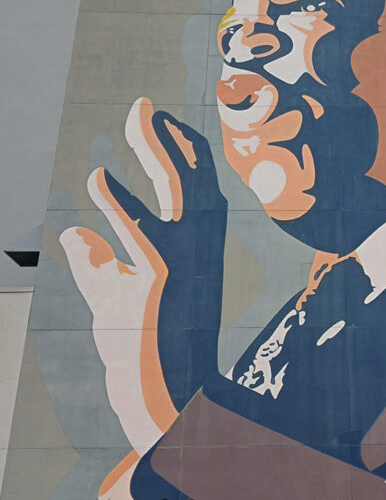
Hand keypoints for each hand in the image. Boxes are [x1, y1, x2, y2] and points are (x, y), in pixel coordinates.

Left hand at [60, 98, 226, 452]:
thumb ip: (95, 260)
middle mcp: (200, 247)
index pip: (196, 186)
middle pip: (190, 175)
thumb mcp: (115, 295)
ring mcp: (184, 260)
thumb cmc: (142, 341)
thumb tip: (70, 233)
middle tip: (145, 105)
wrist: (162, 393)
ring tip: (138, 116)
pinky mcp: (160, 278)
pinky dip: (117, 200)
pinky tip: (97, 177)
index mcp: (197, 246)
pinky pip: (138, 229)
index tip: (159, 123)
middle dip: (167, 136)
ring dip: (155, 146)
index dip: (179, 150)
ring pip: (176, 187)